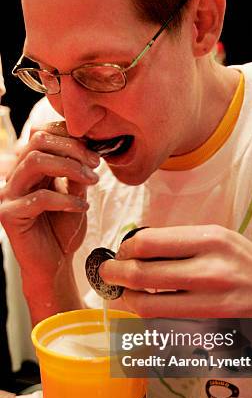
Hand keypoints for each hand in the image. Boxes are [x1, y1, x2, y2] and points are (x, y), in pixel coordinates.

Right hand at [0, 121, 99, 282]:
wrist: (55, 263)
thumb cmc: (63, 229)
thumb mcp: (76, 195)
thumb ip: (76, 172)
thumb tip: (88, 148)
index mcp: (30, 169)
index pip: (40, 134)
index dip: (68, 136)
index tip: (94, 151)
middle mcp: (15, 177)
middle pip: (38, 141)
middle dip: (72, 149)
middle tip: (95, 165)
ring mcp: (8, 194)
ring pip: (35, 161)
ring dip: (70, 167)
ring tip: (91, 181)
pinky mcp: (9, 214)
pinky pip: (40, 197)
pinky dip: (66, 200)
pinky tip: (81, 207)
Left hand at [99, 225, 251, 316]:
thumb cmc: (250, 263)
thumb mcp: (220, 238)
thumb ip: (180, 243)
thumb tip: (136, 249)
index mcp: (211, 239)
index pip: (148, 243)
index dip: (126, 249)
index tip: (121, 252)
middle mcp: (210, 270)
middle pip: (142, 275)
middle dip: (115, 275)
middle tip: (107, 274)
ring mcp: (211, 302)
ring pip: (149, 307)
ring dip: (126, 301)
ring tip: (121, 294)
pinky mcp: (211, 327)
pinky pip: (166, 324)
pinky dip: (149, 318)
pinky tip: (146, 310)